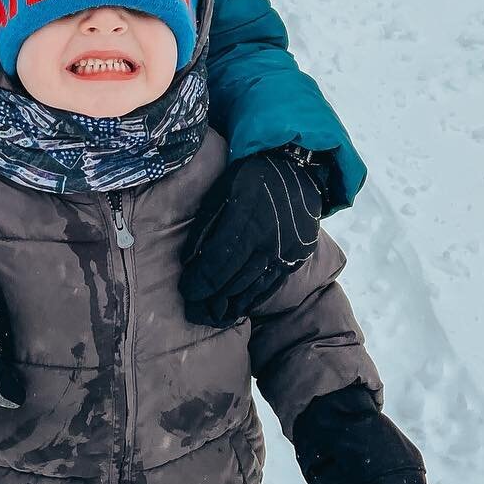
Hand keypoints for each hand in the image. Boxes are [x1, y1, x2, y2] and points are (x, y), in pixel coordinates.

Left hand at [181, 149, 322, 325]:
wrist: (298, 169)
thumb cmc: (251, 176)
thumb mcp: (221, 191)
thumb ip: (205, 227)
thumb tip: (189, 261)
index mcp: (246, 221)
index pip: (217, 263)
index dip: (199, 282)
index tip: (186, 292)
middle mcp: (268, 241)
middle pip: (233, 280)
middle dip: (210, 298)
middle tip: (193, 310)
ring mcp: (285, 252)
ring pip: (253, 287)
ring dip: (230, 303)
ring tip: (212, 313)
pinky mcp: (297, 257)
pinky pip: (272, 285)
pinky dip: (254, 298)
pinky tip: (240, 307)